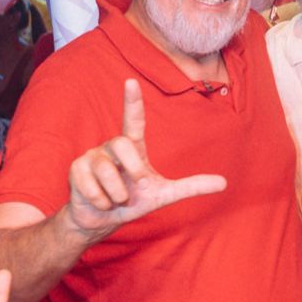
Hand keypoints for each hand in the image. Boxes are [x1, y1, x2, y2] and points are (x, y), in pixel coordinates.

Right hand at [65, 80, 227, 237]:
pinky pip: (90, 185)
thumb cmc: (133, 201)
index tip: (131, 81)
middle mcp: (112, 147)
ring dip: (117, 193)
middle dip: (132, 168)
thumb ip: (192, 186)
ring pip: (106, 170)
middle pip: (122, 143)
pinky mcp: (76, 169)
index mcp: (133, 147)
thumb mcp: (164, 194)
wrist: (102, 220)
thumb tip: (224, 182)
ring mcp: (92, 156)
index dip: (132, 102)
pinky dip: (101, 200)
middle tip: (136, 185)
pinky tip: (101, 202)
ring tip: (116, 199)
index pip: (133, 120)